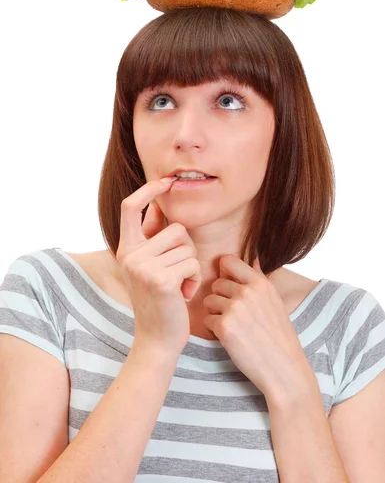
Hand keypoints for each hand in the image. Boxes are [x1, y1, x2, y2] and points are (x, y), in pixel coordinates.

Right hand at [116, 177, 201, 355]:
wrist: (157, 339)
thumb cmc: (159, 301)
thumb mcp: (149, 267)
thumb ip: (151, 239)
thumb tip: (157, 206)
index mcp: (126, 248)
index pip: (130, 207)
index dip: (148, 190)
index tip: (166, 182)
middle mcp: (130, 255)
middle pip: (175, 229)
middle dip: (186, 249)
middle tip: (176, 273)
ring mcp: (144, 267)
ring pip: (187, 247)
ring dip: (191, 266)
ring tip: (179, 285)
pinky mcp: (161, 280)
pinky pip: (193, 263)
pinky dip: (195, 279)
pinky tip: (184, 294)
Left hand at [202, 255, 315, 400]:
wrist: (284, 368)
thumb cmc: (279, 337)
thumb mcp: (275, 302)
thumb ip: (260, 280)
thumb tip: (253, 260)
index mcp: (260, 283)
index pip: (228, 260)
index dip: (224, 273)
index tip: (229, 288)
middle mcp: (247, 292)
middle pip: (216, 283)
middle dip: (220, 298)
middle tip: (234, 316)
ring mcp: (235, 308)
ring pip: (209, 301)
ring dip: (215, 314)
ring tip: (233, 327)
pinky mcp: (224, 326)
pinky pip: (207, 320)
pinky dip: (214, 330)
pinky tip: (230, 338)